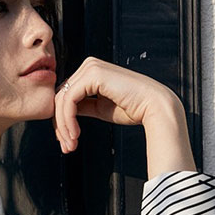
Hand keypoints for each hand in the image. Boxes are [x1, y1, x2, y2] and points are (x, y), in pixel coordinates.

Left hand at [52, 56, 195, 176]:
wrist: (154, 108)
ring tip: (71, 145)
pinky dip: (68, 120)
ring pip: (62, 101)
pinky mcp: (93, 74)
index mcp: (91, 72)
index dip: (62, 121)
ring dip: (63, 126)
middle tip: (66, 148)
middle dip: (60, 126)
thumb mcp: (100, 108)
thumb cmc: (132, 109)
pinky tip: (76, 135)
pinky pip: (69, 100)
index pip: (66, 96)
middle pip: (60, 98)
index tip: (67, 143)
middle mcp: (89, 66)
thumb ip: (82, 107)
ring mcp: (91, 68)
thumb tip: (63, 116)